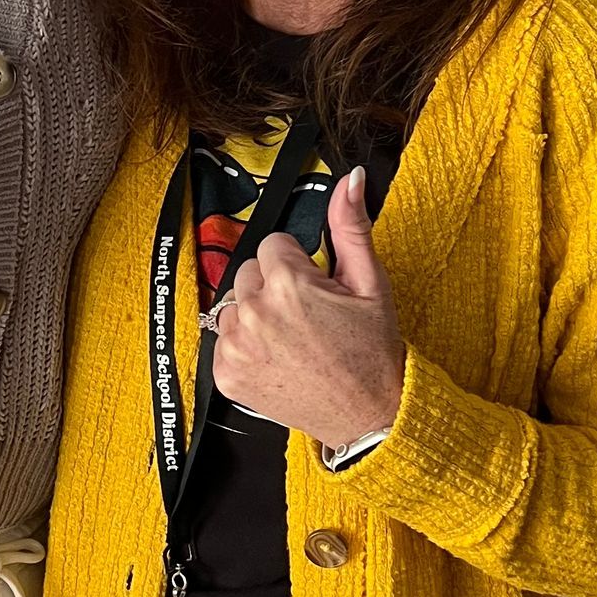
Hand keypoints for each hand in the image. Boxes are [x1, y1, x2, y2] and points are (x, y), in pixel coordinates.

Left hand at [210, 169, 406, 451]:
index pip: (272, 245)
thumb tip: (348, 181)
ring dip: (257, 315)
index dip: (298, 266)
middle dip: (275, 287)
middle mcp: (254, 314)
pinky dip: (245, 346)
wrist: (369, 415)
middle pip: (249, 273)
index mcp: (288, 285)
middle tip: (309, 317)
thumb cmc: (373, 354)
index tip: (316, 289)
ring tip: (294, 339)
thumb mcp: (370, 284)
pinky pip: (224, 340)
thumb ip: (350, 227)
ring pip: (234, 305)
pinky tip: (277, 359)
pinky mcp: (226, 375)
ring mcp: (236, 347)